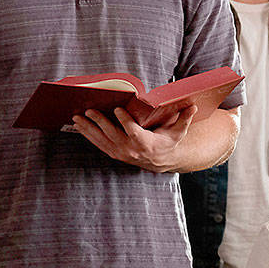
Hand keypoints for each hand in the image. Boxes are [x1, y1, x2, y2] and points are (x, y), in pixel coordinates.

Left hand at [70, 105, 196, 173]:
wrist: (161, 161)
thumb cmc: (168, 141)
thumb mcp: (179, 131)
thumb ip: (184, 118)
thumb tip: (193, 106)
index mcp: (146, 143)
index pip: (134, 132)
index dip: (125, 122)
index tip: (117, 109)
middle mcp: (131, 150)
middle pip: (112, 135)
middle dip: (99, 122)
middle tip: (89, 110)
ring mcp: (120, 152)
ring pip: (101, 140)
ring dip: (87, 129)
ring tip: (76, 117)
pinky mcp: (113, 153)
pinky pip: (98, 144)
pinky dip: (87, 134)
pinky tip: (78, 125)